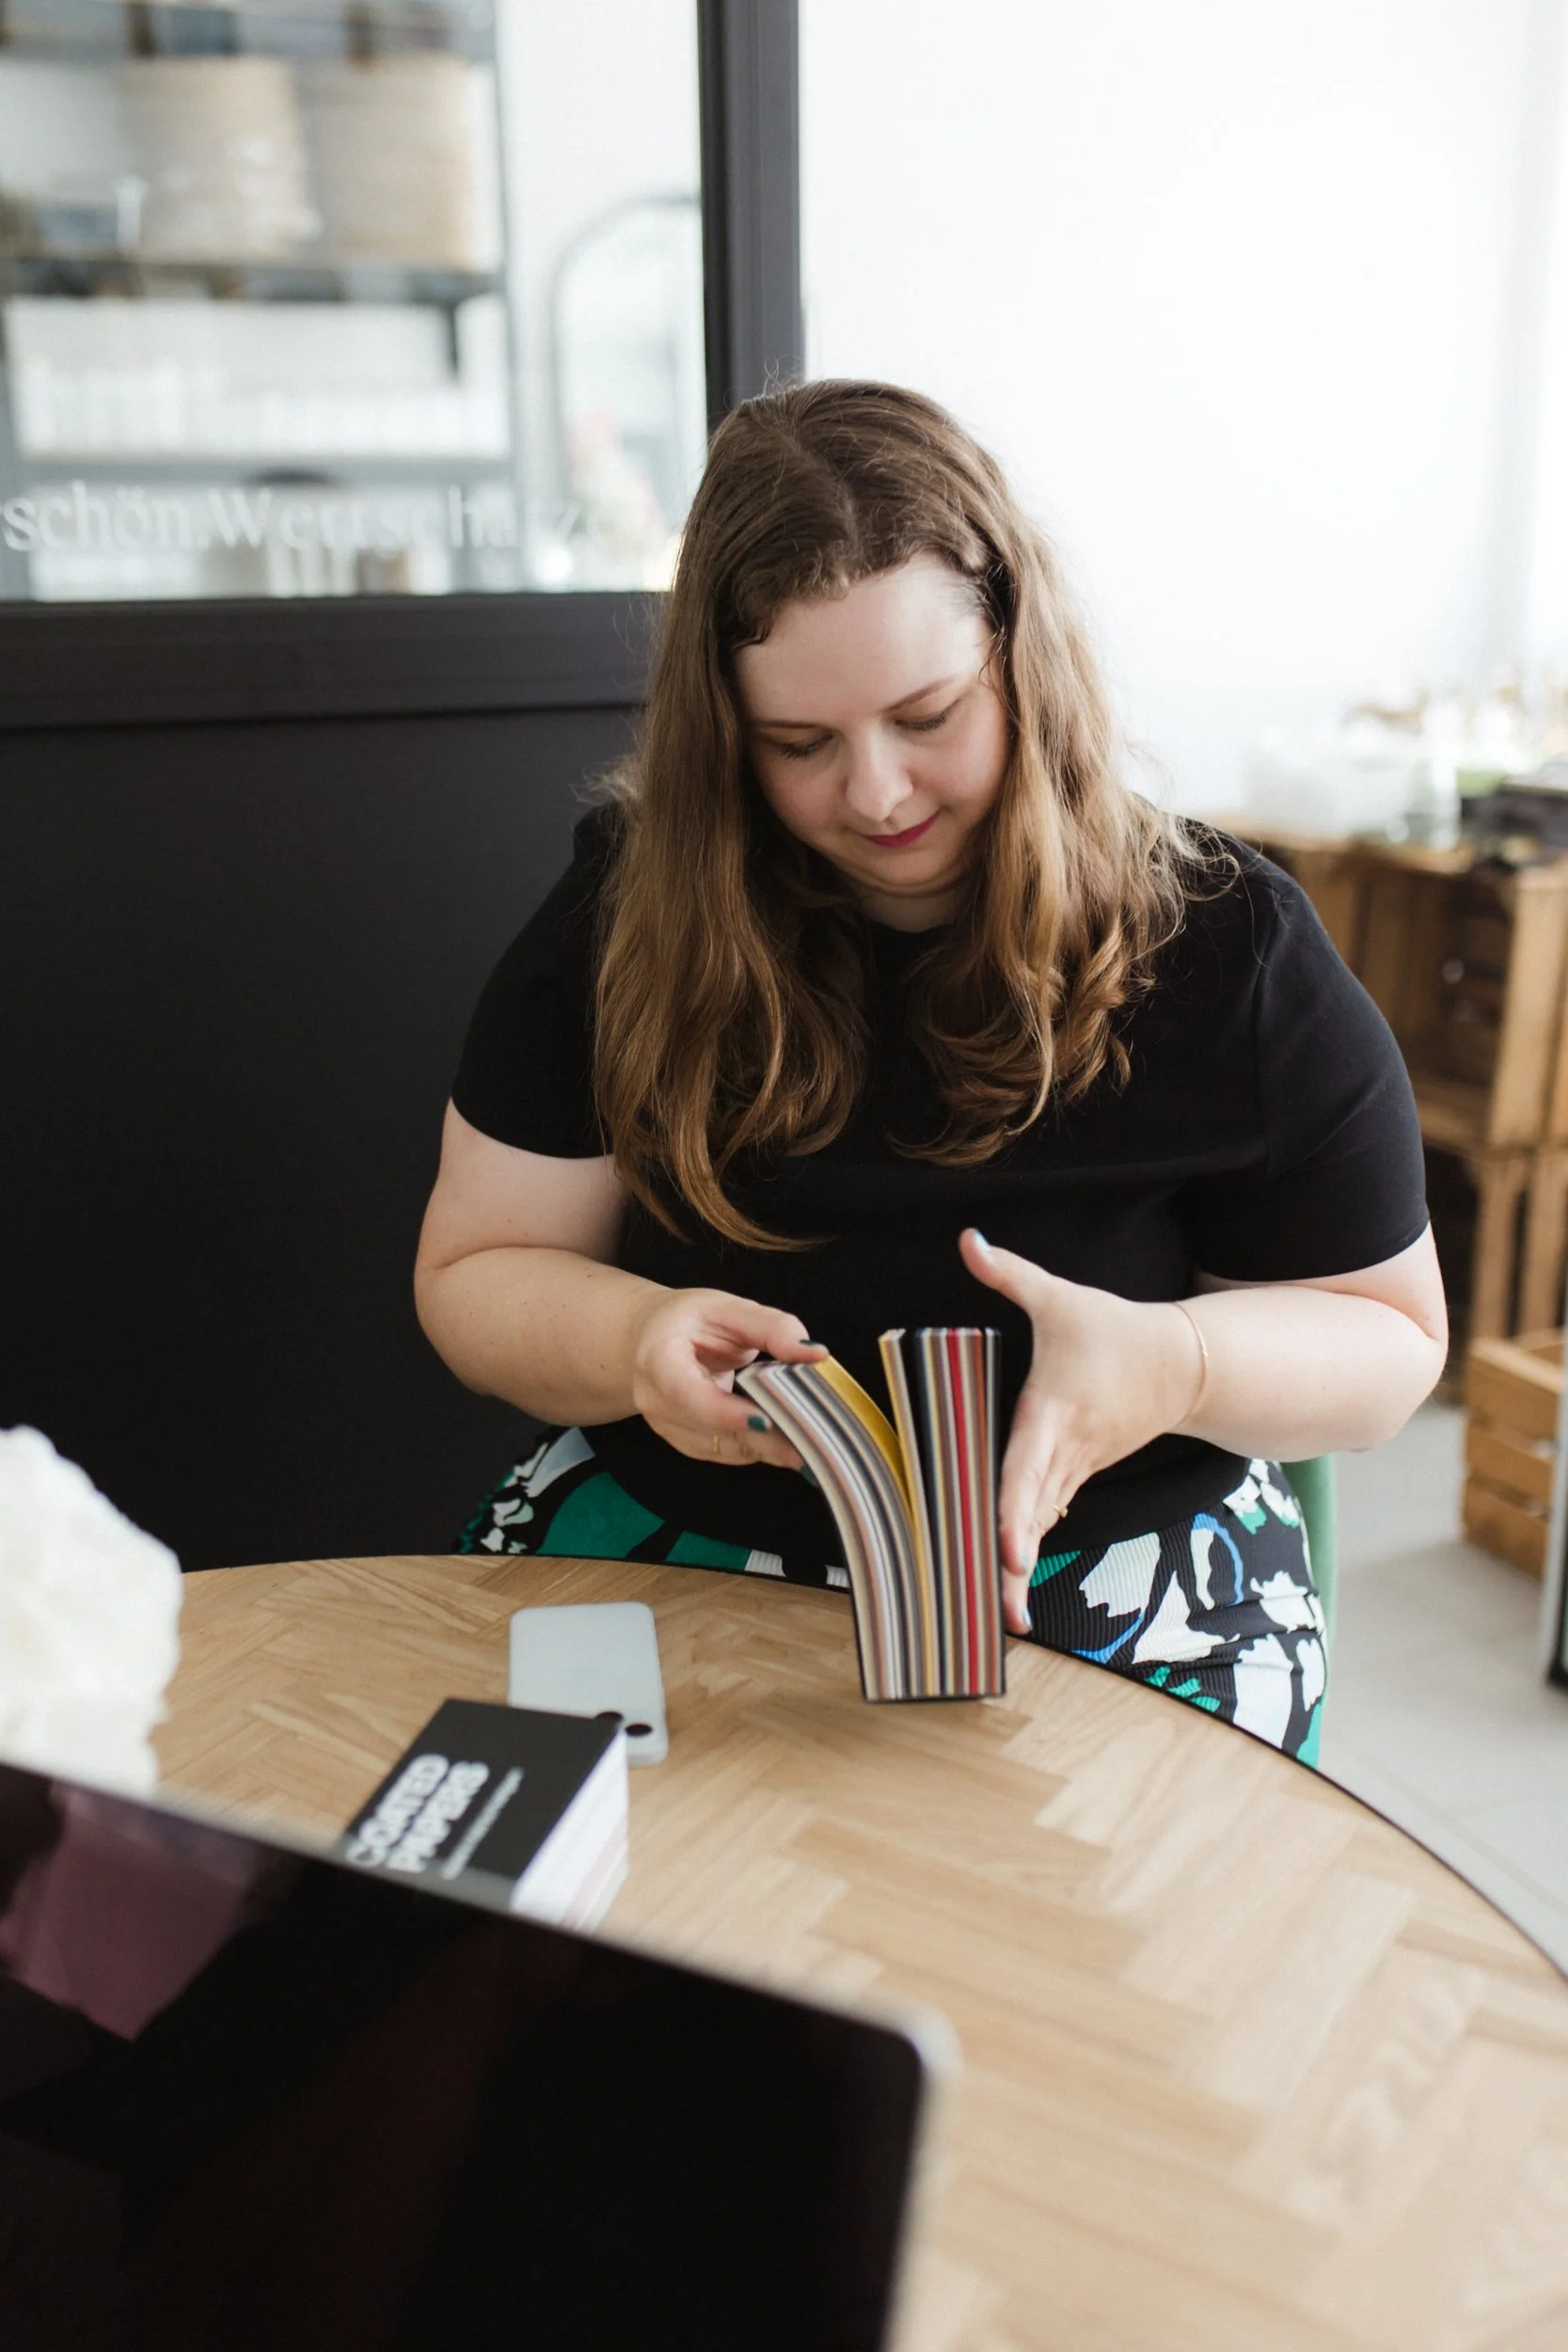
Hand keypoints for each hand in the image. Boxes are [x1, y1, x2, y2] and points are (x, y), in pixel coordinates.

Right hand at [627, 1287, 824, 1470]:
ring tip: (812, 1441)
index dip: (731, 1415)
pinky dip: (758, 1448)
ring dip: (767, 1448)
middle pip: (714, 1432)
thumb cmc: (686, 1320)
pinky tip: (788, 1440)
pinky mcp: (686, 1442)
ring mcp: (668, 1428)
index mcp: (659, 1361)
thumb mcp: (728, 1308)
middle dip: (766, 1439)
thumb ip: (772, 1328)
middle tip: (814, 1441)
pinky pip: (727, 1452)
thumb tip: (814, 1352)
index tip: (771, 1421)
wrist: (648, 1338)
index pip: (693, 1398)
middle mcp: (657, 1403)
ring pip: (725, 1449)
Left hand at [958, 1230, 1204, 1634]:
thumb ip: (1010, 1273)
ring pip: (1041, 1523)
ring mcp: (1075, 1469)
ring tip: (1003, 1619)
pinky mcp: (1076, 1475)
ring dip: (1021, 1569)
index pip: (1030, 1467)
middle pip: (1034, 1512)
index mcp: (1054, 1413)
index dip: (1018, 1509)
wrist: (1181, 1363)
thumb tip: (968, 1239)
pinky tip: (1006, 1587)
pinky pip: (1046, 1516)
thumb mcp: (1061, 1296)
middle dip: (1016, 1562)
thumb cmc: (1115, 1330)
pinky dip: (1028, 1548)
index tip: (1009, 1549)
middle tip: (1003, 1611)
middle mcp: (1065, 1451)